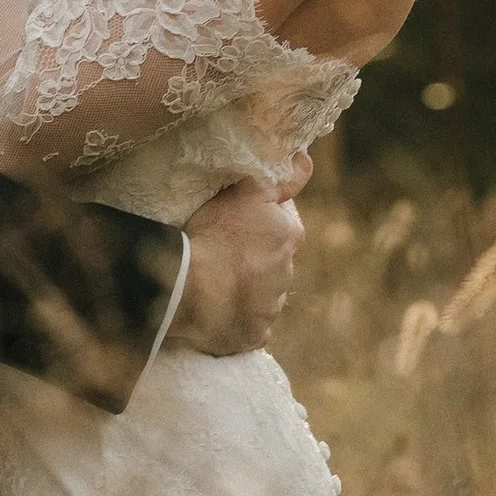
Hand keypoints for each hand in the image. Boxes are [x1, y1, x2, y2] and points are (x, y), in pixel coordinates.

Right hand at [171, 182, 301, 357]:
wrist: (188, 289)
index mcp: (290, 236)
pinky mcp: (254, 335)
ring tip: (214, 283)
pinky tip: (218, 311)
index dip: (257, 220)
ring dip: (246, 289)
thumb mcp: (247, 192)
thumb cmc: (214, 235)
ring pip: (262, 295)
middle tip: (220, 252)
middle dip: (254, 257)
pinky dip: (238, 320)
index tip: (234, 223)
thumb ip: (282, 178)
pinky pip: (251, 326)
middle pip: (272, 260)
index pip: (281, 222)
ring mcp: (271, 308)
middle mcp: (287, 274)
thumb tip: (307, 161)